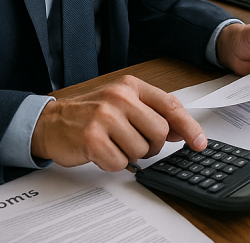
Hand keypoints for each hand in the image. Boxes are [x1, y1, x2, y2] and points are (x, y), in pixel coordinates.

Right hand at [30, 75, 206, 170]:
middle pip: (159, 132)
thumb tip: (182, 130)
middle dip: (152, 146)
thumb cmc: (90, 114)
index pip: (170, 105)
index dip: (189, 126)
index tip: (199, 142)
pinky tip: (102, 152)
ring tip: (114, 144)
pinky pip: (120, 163)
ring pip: (141, 150)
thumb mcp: (122, 104)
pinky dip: (114, 163)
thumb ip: (152, 113)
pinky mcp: (92, 139)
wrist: (50, 122)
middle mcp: (119, 97)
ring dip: (130, 155)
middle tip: (135, 143)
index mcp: (130, 86)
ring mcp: (105, 117)